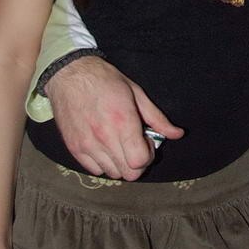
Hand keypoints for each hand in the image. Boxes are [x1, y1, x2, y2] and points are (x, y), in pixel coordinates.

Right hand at [47, 56, 183, 180]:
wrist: (70, 74)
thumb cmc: (105, 80)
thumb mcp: (137, 93)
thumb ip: (157, 118)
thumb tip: (178, 134)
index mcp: (123, 122)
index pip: (140, 162)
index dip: (148, 156)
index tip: (146, 141)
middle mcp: (104, 138)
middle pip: (129, 173)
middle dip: (137, 162)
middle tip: (134, 144)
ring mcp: (87, 145)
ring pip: (113, 174)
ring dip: (121, 163)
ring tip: (119, 143)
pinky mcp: (74, 149)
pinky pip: (95, 171)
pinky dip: (104, 164)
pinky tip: (105, 146)